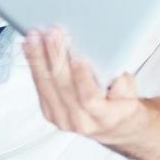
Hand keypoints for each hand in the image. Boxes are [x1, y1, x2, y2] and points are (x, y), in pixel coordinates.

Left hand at [25, 28, 145, 145]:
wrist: (110, 125)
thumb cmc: (120, 103)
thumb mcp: (130, 92)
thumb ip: (123, 82)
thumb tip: (111, 66)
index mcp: (103, 117)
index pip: (89, 98)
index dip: (82, 78)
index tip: (77, 57)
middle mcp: (80, 121)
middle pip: (63, 88)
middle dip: (56, 57)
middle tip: (53, 34)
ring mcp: (61, 118)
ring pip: (47, 86)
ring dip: (39, 58)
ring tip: (35, 37)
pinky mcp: (49, 112)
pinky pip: (39, 87)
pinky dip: (33, 64)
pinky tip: (29, 48)